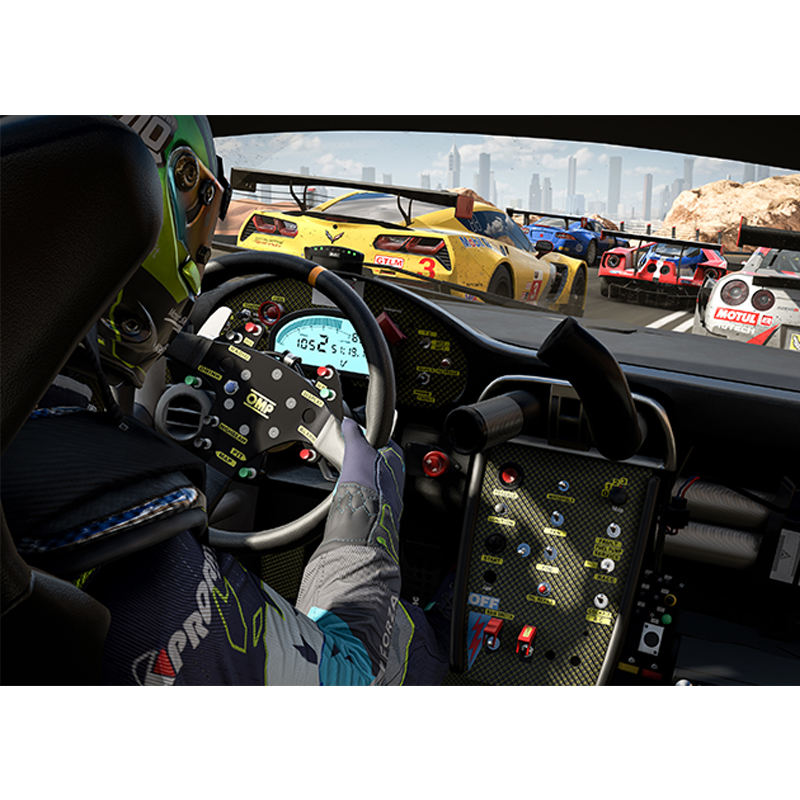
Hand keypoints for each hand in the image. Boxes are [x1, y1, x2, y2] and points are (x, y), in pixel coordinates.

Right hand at [318, 417, 404, 559]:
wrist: (361, 531)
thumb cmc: (367, 492)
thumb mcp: (358, 451)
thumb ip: (354, 434)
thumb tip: (349, 423)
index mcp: (396, 459)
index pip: (380, 438)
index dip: (363, 434)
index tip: (350, 433)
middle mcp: (393, 478)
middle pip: (370, 458)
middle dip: (354, 455)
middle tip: (341, 455)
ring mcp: (383, 495)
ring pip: (363, 476)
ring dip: (349, 474)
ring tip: (339, 476)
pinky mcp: (371, 511)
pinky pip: (358, 494)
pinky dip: (348, 491)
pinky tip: (341, 494)